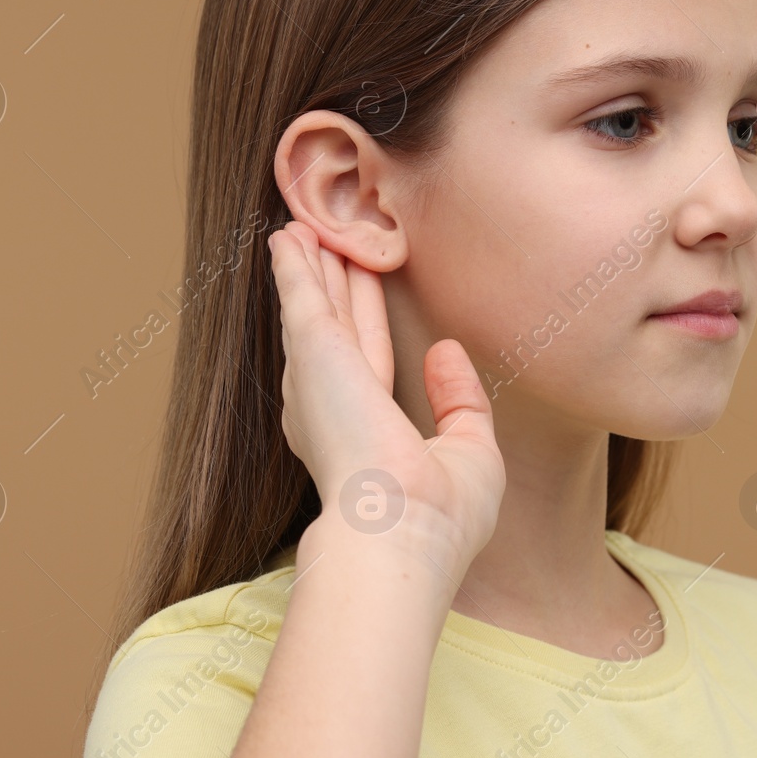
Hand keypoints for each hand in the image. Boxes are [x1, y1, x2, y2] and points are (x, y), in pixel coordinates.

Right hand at [266, 220, 504, 572]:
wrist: (397, 528)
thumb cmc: (437, 514)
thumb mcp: (470, 451)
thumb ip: (460, 400)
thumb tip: (445, 350)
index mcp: (367, 434)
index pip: (371, 363)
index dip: (367, 323)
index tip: (369, 291)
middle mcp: (333, 407)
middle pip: (338, 327)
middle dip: (334, 286)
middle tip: (332, 243)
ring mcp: (318, 378)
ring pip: (316, 306)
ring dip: (310, 266)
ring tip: (304, 229)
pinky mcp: (312, 350)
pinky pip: (300, 293)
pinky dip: (292, 265)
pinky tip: (287, 237)